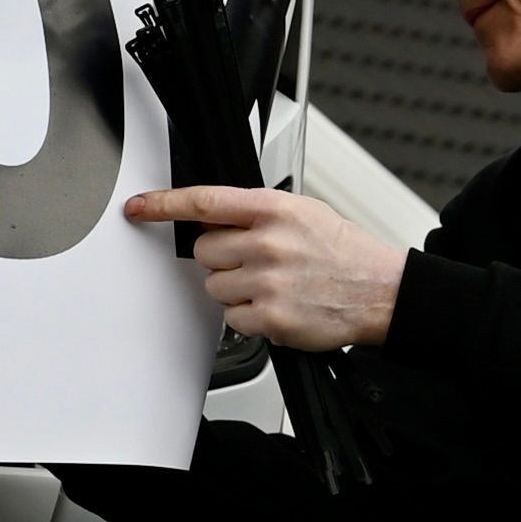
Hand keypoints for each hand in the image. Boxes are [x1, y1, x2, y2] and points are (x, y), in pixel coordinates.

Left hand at [124, 183, 408, 350]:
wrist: (381, 291)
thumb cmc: (344, 252)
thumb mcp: (303, 212)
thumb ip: (255, 213)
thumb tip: (213, 218)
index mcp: (273, 209)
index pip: (204, 202)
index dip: (163, 204)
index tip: (139, 207)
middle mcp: (267, 243)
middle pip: (203, 251)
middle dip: (221, 259)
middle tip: (254, 262)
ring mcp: (267, 282)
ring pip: (214, 287)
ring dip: (236, 290)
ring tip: (273, 285)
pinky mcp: (271, 318)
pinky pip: (233, 319)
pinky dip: (250, 318)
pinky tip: (278, 306)